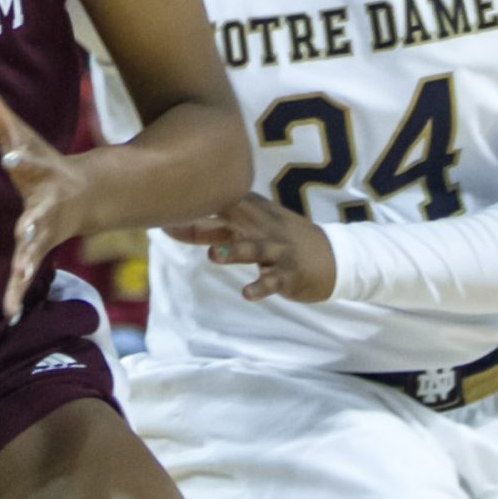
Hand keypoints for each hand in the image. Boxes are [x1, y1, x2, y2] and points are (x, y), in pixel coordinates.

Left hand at [0, 63, 89, 320]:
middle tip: (25, 234)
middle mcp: (45, 206)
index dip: (17, 157)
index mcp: (40, 173)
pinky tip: (6, 315)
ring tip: (13, 292)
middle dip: (31, 226)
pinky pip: (24, 275)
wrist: (85, 196)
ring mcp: (43, 234)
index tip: (7, 155)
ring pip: (32, 254)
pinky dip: (16, 294)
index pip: (26, 161)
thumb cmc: (42, 161)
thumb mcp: (18, 135)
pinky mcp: (35, 254)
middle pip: (36, 216)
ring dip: (23, 271)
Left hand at [167, 194, 335, 301]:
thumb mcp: (250, 231)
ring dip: (235, 251)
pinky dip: (261, 287)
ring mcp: (279, 250)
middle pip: (235, 219)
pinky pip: (274, 281)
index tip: (162, 211)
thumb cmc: (281, 243)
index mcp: (253, 214)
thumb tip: (171, 226)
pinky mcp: (290, 273)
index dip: (192, 206)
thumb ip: (212, 231)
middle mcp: (265, 227)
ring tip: (213, 257)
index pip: (219, 204)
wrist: (335, 258)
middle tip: (179, 221)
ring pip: (255, 248)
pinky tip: (247, 294)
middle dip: (208, 220)